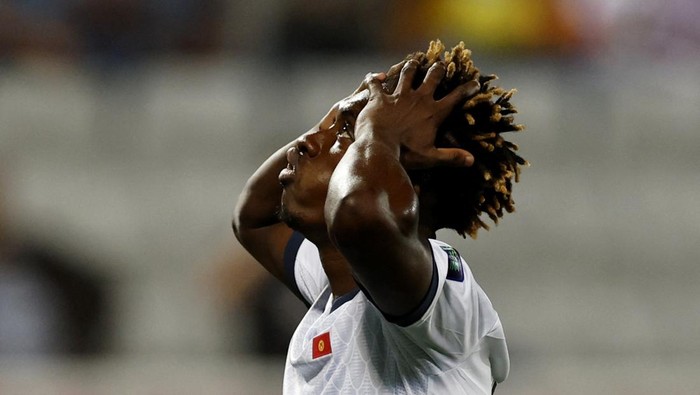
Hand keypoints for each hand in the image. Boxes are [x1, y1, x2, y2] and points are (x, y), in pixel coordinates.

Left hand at [356, 60, 479, 168]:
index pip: (456, 97)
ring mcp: (398, 96)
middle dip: (438, 69)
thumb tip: (471, 160)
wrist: (379, 147)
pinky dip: (374, 79)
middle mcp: (418, 99)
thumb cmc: (405, 154)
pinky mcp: (380, 98)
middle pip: (432, 77)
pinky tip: (373, 76)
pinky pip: (375, 84)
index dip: (467, 89)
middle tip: (440, 64)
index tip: (475, 83)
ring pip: (407, 73)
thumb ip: (451, 157)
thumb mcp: (430, 157)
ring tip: (413, 61)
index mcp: (433, 112)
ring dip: (411, 66)